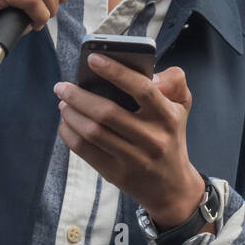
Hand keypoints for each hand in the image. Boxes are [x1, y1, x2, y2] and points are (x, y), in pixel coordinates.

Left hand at [54, 56, 212, 233]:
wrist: (172, 186)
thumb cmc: (171, 136)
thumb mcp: (182, 106)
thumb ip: (174, 81)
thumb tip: (150, 73)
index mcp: (168, 116)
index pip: (142, 89)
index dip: (115, 72)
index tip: (92, 59)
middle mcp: (153, 138)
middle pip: (107, 112)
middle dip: (78, 96)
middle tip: (62, 86)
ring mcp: (134, 159)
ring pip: (92, 132)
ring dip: (71, 114)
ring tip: (63, 102)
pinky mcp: (117, 174)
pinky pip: (85, 151)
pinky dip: (69, 134)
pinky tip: (66, 123)